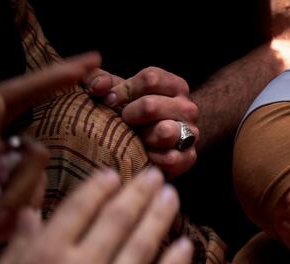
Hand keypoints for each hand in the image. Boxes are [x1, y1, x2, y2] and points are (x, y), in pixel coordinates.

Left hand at [0, 52, 100, 263]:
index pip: (15, 96)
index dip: (53, 77)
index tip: (91, 63)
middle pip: (34, 152)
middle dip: (18, 186)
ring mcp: (0, 178)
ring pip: (38, 179)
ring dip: (14, 206)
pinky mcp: (11, 201)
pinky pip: (37, 198)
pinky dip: (19, 215)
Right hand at [0, 167, 192, 263]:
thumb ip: (16, 252)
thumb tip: (30, 218)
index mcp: (43, 256)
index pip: (80, 208)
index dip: (101, 187)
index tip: (116, 174)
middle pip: (119, 220)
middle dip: (139, 192)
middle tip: (156, 175)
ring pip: (143, 247)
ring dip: (160, 217)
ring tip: (172, 196)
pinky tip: (185, 246)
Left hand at [84, 66, 198, 177]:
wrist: (155, 145)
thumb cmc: (133, 113)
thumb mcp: (117, 91)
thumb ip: (100, 81)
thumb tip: (98, 87)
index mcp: (175, 86)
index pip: (150, 79)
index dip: (123, 91)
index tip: (110, 100)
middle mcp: (188, 107)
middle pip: (151, 105)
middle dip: (129, 115)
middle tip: (125, 122)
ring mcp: (192, 133)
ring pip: (165, 131)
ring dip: (144, 136)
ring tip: (140, 139)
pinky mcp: (190, 157)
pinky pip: (171, 158)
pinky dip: (154, 158)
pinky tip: (147, 155)